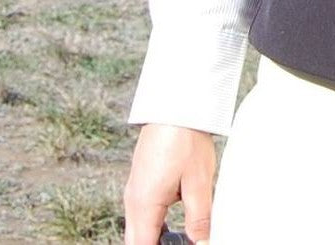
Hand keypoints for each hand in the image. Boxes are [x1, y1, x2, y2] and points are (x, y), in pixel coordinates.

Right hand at [123, 123, 215, 244]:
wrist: (176, 104)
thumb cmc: (186, 138)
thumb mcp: (199, 181)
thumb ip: (199, 217)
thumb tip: (201, 242)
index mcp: (144, 205)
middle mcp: (133, 201)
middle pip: (137, 241)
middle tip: (181, 243)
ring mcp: (134, 190)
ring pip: (137, 229)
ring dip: (154, 238)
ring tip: (179, 240)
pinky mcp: (141, 181)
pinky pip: (141, 213)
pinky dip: (153, 224)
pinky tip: (172, 224)